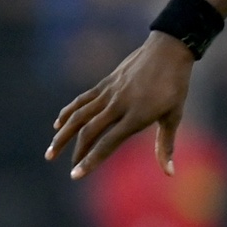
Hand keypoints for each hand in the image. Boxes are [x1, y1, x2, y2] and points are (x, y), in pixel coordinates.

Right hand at [46, 32, 194, 178]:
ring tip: (51, 152)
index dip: (91, 160)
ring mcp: (109, 93)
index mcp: (136, 116)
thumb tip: (170, 173)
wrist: (168, 51)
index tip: (76, 175)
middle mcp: (118, 105)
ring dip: (63, 135)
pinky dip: (68, 112)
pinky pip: (82, 100)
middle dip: (77, 153)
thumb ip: (166, 145)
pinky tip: (58, 125)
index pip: (108, 143)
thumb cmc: (175, 87)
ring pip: (79, 116)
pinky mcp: (104, 83)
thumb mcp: (174, 116)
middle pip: (89, 132)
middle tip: (70, 170)